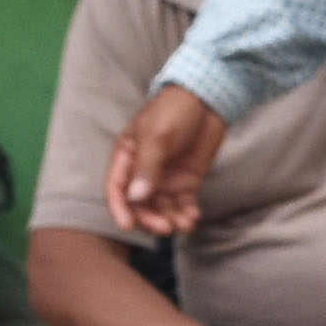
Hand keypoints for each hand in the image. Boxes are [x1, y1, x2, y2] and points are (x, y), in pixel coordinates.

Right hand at [109, 86, 226, 235]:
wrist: (208, 98)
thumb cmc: (175, 110)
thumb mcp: (157, 136)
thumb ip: (147, 167)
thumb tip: (136, 198)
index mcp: (127, 158)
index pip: (116, 189)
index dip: (120, 209)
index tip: (127, 226)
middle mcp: (143, 172)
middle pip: (140, 205)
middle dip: (150, 219)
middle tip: (165, 227)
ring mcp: (165, 178)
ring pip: (162, 208)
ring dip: (170, 220)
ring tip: (184, 225)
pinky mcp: (186, 181)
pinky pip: (183, 203)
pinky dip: (186, 213)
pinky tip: (193, 217)